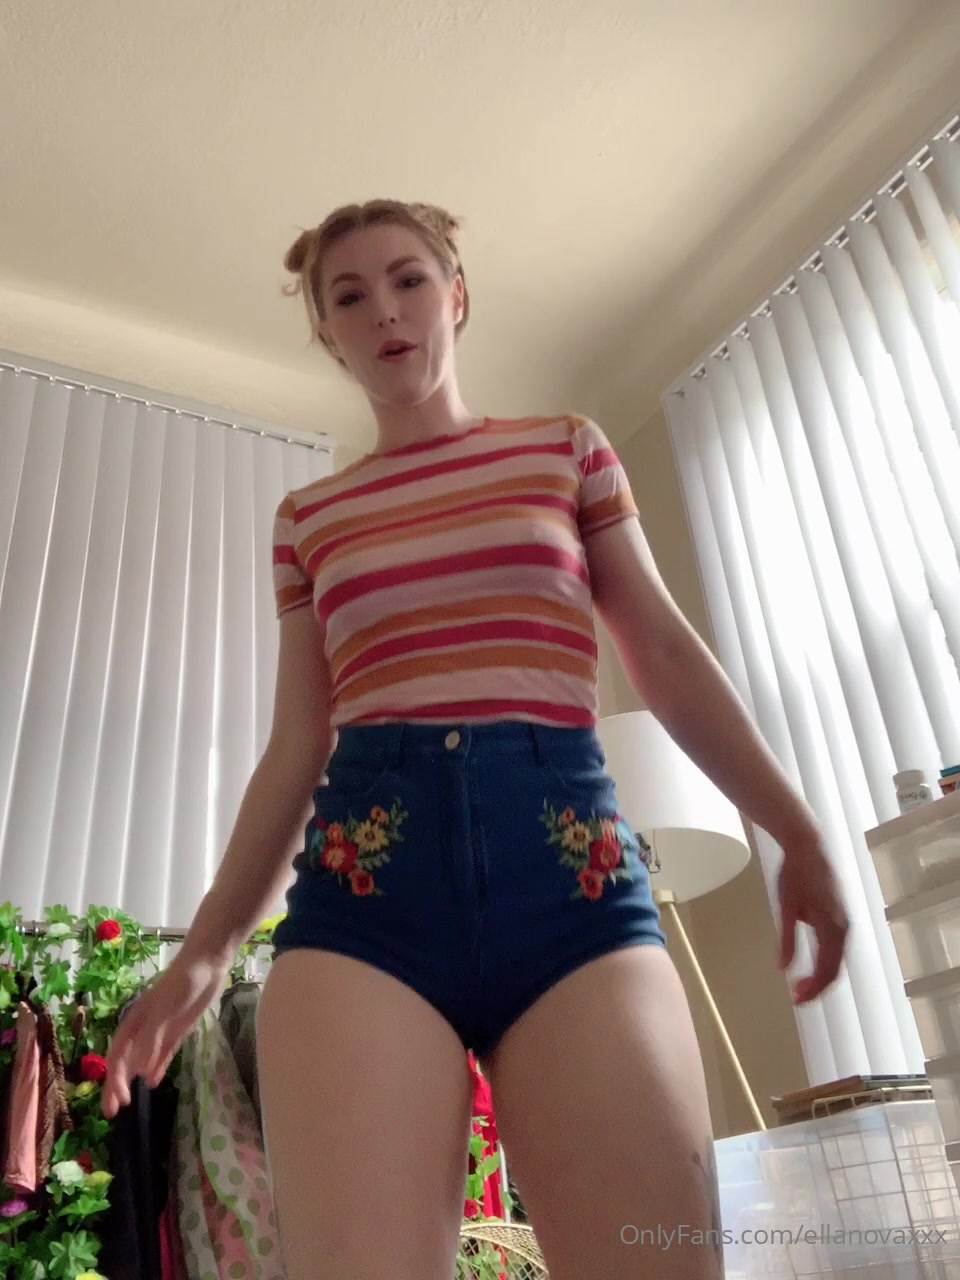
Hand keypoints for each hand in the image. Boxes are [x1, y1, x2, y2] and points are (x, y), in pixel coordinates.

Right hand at [102, 954, 227, 1117]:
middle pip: (126, 1061)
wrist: (207, 964)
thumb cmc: (182, 984)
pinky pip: (163, 1054)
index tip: (117, 1102)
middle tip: (113, 1112)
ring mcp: (161, 1030)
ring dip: (134, 1078)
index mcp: (135, 1021)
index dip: (114, 1080)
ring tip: (129, 1101)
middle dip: (117, 1085)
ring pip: (142, 1060)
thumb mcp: (164, 1011)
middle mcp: (144, 1028)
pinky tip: (153, 1082)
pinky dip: (156, 1068)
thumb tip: (136, 1071)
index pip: (118, 1056)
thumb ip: (151, 1039)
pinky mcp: (178, 1030)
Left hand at [777, 840, 848, 1003]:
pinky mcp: (840, 918)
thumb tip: (783, 969)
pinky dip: (825, 963)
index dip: (813, 989)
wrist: (808, 846)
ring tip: (800, 987)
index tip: (795, 1000)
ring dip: (821, 977)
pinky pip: (836, 949)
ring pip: (837, 961)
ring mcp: (845, 923)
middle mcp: (844, 928)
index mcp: (832, 927)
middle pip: (835, 970)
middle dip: (817, 988)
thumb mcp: (785, 906)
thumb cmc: (794, 874)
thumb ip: (787, 939)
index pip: (827, 970)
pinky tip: (810, 968)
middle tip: (795, 999)